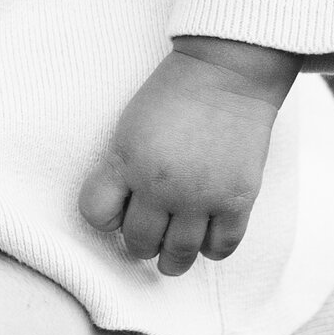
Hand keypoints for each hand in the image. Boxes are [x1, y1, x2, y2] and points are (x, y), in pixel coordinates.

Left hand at [78, 40, 299, 275]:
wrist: (228, 73)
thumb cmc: (175, 94)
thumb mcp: (129, 125)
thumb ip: (122, 168)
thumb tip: (123, 212)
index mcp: (126, 160)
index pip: (96, 215)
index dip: (104, 219)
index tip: (116, 214)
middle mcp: (160, 185)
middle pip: (138, 241)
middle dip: (140, 243)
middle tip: (148, 238)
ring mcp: (201, 196)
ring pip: (178, 255)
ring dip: (172, 261)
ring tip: (172, 258)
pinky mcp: (237, 200)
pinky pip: (221, 248)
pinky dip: (211, 250)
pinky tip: (207, 241)